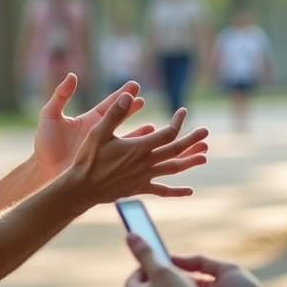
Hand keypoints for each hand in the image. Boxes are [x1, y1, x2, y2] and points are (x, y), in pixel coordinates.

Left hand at [33, 76, 145, 179]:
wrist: (43, 171)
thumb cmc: (45, 145)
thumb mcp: (50, 117)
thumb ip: (60, 96)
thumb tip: (72, 76)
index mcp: (89, 120)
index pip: (110, 104)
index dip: (122, 95)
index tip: (135, 85)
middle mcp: (99, 133)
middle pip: (120, 117)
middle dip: (133, 108)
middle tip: (144, 99)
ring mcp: (102, 149)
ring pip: (126, 138)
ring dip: (140, 132)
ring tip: (153, 127)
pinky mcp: (104, 164)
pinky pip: (124, 158)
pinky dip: (135, 153)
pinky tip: (145, 150)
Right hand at [60, 91, 208, 206]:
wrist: (81, 188)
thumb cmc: (87, 159)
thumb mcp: (97, 132)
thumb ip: (114, 113)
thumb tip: (129, 95)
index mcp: (138, 148)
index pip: (168, 134)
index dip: (178, 122)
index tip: (183, 111)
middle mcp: (145, 163)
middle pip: (176, 150)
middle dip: (192, 140)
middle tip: (205, 132)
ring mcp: (144, 177)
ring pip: (173, 169)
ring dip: (190, 161)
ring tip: (204, 156)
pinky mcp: (139, 188)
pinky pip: (161, 190)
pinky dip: (176, 191)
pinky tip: (189, 191)